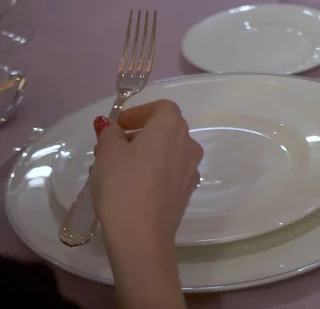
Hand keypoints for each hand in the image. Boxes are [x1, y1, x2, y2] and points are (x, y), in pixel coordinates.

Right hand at [90, 99, 203, 246]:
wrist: (142, 233)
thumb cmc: (123, 183)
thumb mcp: (107, 152)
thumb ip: (110, 134)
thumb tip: (112, 128)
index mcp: (172, 128)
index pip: (162, 108)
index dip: (140, 112)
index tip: (119, 125)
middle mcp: (188, 145)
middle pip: (166, 130)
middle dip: (140, 133)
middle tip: (113, 146)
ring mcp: (191, 170)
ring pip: (168, 152)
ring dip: (146, 153)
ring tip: (117, 168)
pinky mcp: (187, 191)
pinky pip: (170, 172)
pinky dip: (154, 171)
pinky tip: (132, 186)